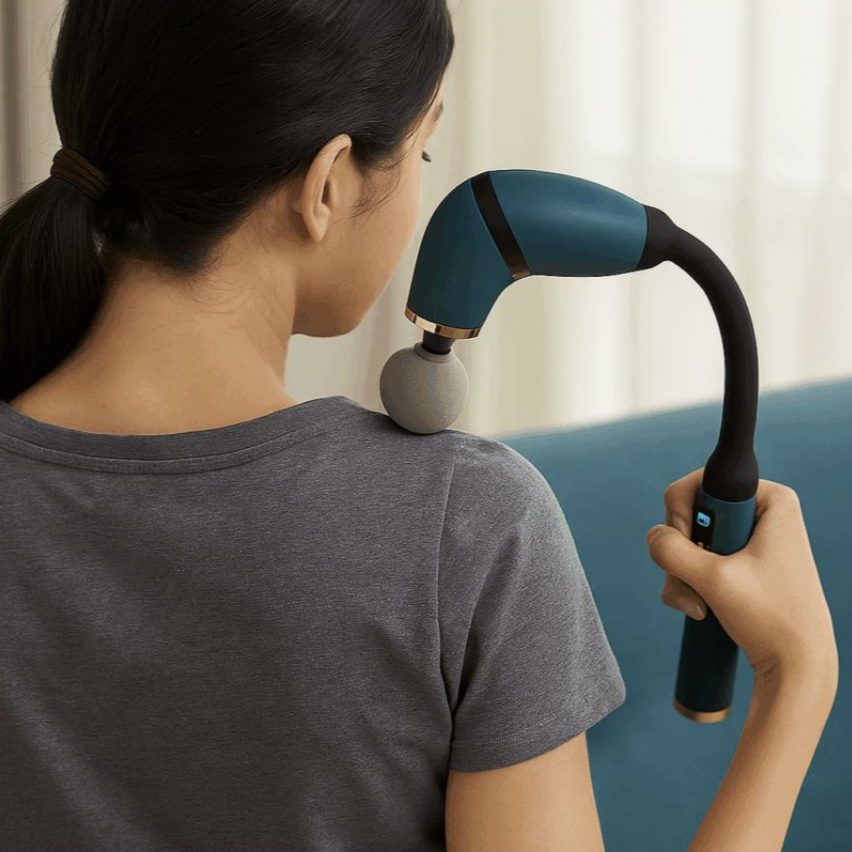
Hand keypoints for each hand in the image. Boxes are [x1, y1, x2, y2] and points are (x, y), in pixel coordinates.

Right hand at [646, 468, 838, 686]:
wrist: (798, 669)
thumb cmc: (772, 621)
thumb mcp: (714, 580)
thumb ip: (672, 551)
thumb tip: (654, 537)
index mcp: (771, 500)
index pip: (701, 483)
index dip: (685, 516)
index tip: (698, 548)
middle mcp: (762, 514)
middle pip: (690, 516)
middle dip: (683, 556)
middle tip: (696, 585)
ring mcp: (749, 540)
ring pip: (688, 543)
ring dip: (682, 576)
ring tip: (700, 606)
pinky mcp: (740, 565)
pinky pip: (696, 562)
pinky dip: (689, 585)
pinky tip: (703, 608)